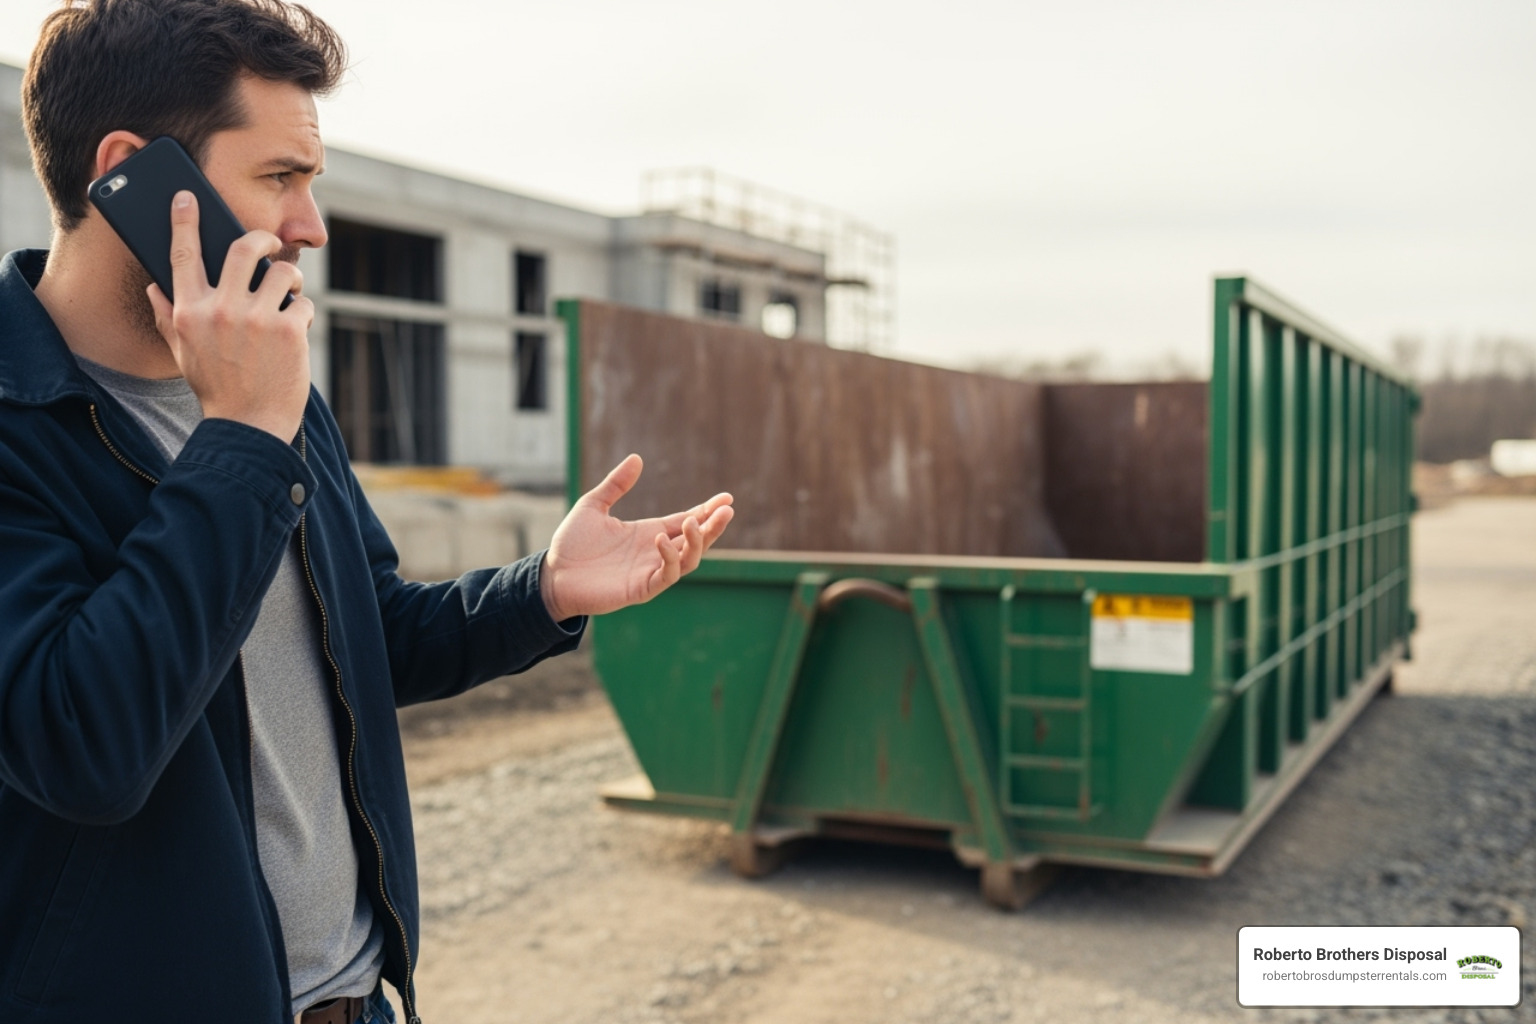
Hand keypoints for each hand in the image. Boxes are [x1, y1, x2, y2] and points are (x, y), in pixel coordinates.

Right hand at [145, 191, 314, 441]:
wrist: (249, 426)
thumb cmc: (217, 388)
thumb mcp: (183, 353)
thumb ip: (168, 318)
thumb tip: (154, 287)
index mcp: (189, 311)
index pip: (183, 255)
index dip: (185, 221)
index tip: (188, 197)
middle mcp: (220, 310)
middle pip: (243, 248)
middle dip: (261, 239)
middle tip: (270, 244)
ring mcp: (256, 318)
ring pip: (282, 273)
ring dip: (289, 281)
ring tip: (288, 296)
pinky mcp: (289, 329)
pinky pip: (304, 303)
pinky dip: (304, 314)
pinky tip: (297, 333)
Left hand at [541, 454, 733, 620]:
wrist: (553, 575)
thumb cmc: (571, 544)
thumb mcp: (593, 505)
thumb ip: (616, 484)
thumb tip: (637, 458)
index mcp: (648, 532)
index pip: (685, 521)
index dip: (706, 511)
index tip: (727, 498)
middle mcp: (655, 552)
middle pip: (695, 540)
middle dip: (713, 526)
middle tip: (727, 510)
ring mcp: (650, 571)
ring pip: (688, 559)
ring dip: (697, 542)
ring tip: (694, 522)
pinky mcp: (641, 588)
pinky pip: (666, 575)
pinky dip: (669, 558)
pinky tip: (662, 539)